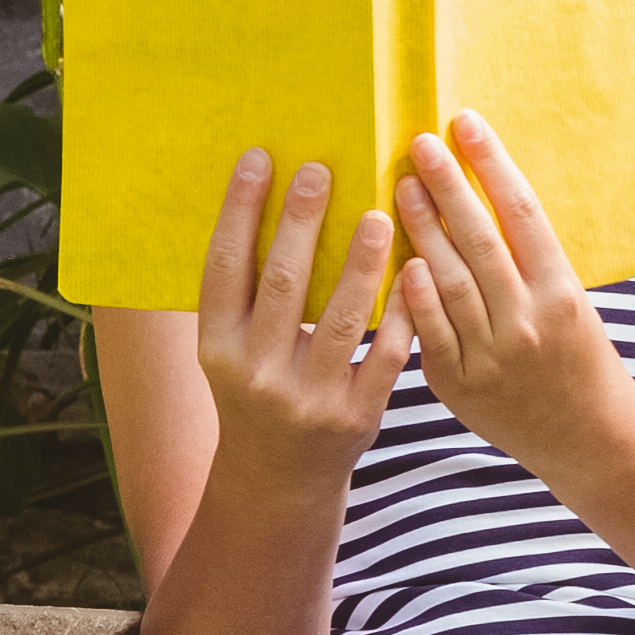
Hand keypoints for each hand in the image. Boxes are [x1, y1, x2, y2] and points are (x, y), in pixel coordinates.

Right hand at [187, 149, 412, 477]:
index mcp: (217, 347)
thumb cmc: (257, 391)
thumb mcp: (230, 349)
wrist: (279, 477)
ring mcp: (308, 398)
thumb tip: (268, 201)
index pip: (224, 266)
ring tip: (381, 214)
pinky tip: (416, 272)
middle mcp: (256, 372)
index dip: (239, 210)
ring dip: (362, 263)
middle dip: (302, 222)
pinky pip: (384, 357)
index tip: (259, 158)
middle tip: (322, 169)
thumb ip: (245, 293)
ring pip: (340, 319)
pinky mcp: (357, 417)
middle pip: (283, 283)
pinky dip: (402, 314)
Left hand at [393, 113, 634, 476]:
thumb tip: (483, 198)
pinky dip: (412, 293)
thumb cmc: (581, 360)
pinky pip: (428, 330)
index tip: (466, 124)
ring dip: (421, 227)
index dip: (491, 163)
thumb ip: (530, 260)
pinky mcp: (459, 383)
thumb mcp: (572, 302)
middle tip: (417, 142)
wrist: (588, 439)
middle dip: (447, 184)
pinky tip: (398, 258)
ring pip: (448, 278)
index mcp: (562, 292)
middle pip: (479, 239)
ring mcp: (490, 354)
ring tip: (402, 186)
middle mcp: (527, 321)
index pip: (521, 213)